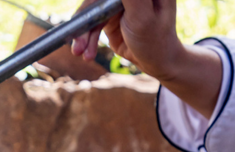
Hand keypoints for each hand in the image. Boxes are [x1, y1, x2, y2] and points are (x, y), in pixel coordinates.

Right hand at [70, 0, 222, 117]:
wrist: (157, 62)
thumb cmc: (155, 41)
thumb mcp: (143, 17)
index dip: (95, 2)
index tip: (85, 14)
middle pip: (96, 1)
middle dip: (83, 21)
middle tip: (77, 42)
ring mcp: (117, 3)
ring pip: (90, 13)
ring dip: (83, 34)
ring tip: (79, 52)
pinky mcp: (109, 17)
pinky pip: (91, 25)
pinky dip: (87, 39)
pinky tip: (87, 54)